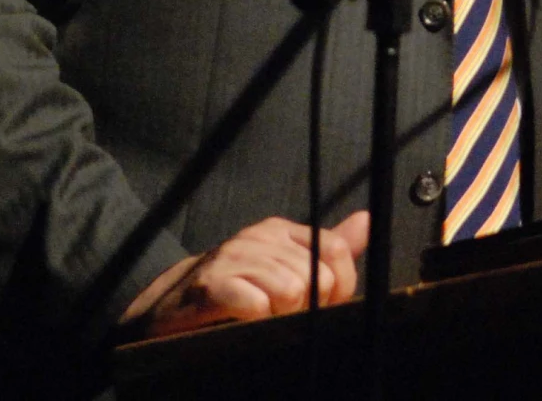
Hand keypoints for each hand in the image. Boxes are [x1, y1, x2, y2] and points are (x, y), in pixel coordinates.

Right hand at [123, 211, 371, 336]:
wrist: (173, 305)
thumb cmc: (237, 289)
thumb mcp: (286, 265)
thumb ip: (328, 249)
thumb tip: (367, 221)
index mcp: (281, 230)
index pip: (335, 248)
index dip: (338, 286)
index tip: (320, 303)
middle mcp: (259, 236)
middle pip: (316, 276)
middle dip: (306, 306)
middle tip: (281, 314)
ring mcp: (234, 257)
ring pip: (290, 291)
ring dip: (280, 316)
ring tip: (260, 317)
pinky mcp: (212, 285)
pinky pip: (257, 304)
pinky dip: (257, 319)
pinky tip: (244, 320)